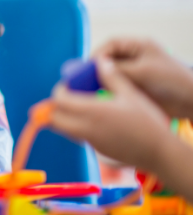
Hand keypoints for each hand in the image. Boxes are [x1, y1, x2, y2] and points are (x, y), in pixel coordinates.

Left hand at [50, 55, 172, 170]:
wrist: (159, 152)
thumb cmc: (146, 121)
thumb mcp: (130, 94)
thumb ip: (111, 77)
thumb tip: (100, 62)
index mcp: (92, 111)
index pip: (59, 100)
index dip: (59, 90)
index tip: (68, 85)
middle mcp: (86, 128)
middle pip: (54, 119)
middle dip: (56, 107)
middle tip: (69, 97)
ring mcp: (90, 141)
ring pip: (64, 130)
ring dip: (65, 118)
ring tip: (81, 107)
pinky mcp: (97, 149)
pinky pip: (78, 137)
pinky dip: (77, 127)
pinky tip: (96, 120)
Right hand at [94, 38, 192, 119]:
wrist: (190, 101)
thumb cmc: (172, 81)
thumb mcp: (142, 71)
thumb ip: (118, 68)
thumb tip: (95, 67)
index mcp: (139, 46)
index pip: (111, 44)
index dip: (98, 54)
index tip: (87, 67)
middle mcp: (135, 56)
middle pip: (109, 57)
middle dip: (97, 67)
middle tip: (86, 78)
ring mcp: (135, 71)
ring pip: (111, 71)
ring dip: (102, 78)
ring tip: (93, 87)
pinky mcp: (135, 85)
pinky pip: (117, 83)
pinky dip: (109, 87)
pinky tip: (104, 94)